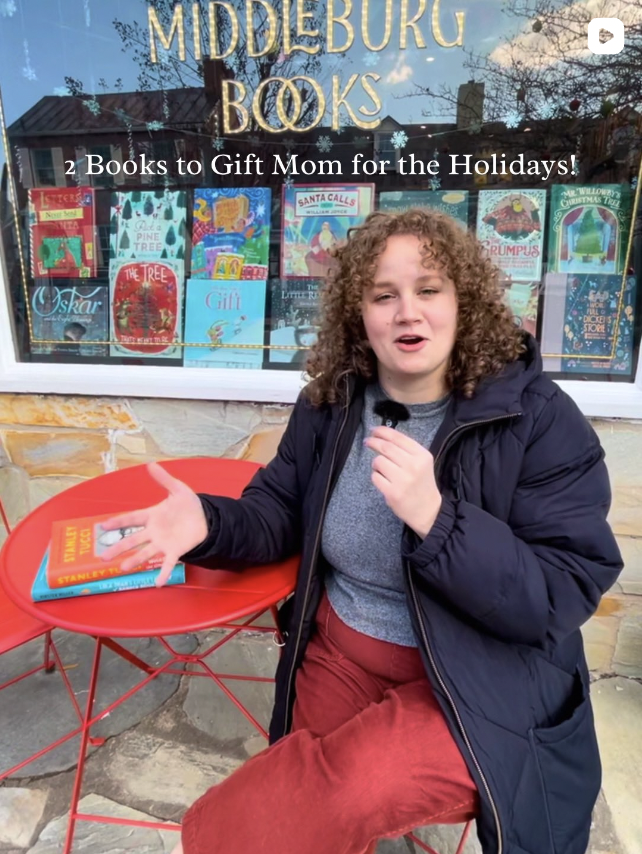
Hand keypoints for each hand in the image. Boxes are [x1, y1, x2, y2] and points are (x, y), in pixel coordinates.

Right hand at [98, 462, 208, 586]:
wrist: (206, 519)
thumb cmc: (188, 505)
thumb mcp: (177, 489)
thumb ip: (164, 479)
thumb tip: (151, 464)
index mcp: (152, 516)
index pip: (132, 518)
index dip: (118, 522)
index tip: (103, 526)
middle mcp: (154, 531)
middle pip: (133, 539)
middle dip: (118, 547)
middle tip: (103, 556)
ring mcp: (163, 543)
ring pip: (145, 553)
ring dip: (134, 560)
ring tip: (122, 568)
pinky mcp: (175, 551)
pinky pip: (168, 563)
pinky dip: (163, 573)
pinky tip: (158, 583)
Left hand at [363, 426, 441, 538]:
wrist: (429, 511)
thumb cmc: (422, 484)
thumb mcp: (422, 462)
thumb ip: (406, 450)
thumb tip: (382, 437)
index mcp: (422, 455)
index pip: (398, 437)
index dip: (382, 431)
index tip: (374, 430)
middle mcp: (413, 466)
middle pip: (385, 447)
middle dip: (373, 442)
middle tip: (367, 441)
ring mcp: (403, 480)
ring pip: (378, 461)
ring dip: (376, 464)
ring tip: (382, 469)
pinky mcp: (393, 493)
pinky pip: (375, 477)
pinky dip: (376, 477)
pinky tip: (384, 481)